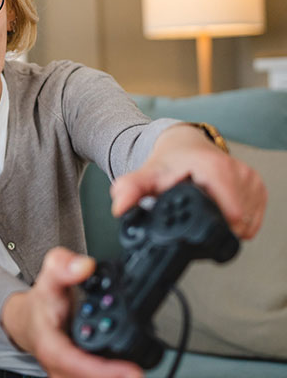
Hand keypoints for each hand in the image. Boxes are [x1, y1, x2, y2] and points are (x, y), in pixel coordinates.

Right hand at [0, 247, 142, 377]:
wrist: (26, 320)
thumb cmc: (38, 304)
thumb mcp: (48, 279)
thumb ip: (63, 266)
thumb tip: (84, 265)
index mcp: (49, 345)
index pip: (77, 365)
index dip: (105, 371)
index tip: (133, 371)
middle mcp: (56, 366)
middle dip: (118, 372)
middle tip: (139, 362)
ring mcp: (65, 376)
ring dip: (115, 373)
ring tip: (127, 357)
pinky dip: (110, 373)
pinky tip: (117, 361)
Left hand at [110, 123, 266, 238]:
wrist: (184, 145)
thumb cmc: (168, 162)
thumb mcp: (146, 175)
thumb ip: (130, 190)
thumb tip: (119, 207)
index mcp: (214, 168)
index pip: (230, 213)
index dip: (215, 229)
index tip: (198, 231)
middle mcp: (237, 171)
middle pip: (237, 221)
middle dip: (216, 228)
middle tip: (194, 217)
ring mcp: (250, 178)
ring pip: (246, 221)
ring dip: (226, 225)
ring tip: (204, 211)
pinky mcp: (257, 185)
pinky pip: (254, 217)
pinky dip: (238, 221)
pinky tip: (218, 211)